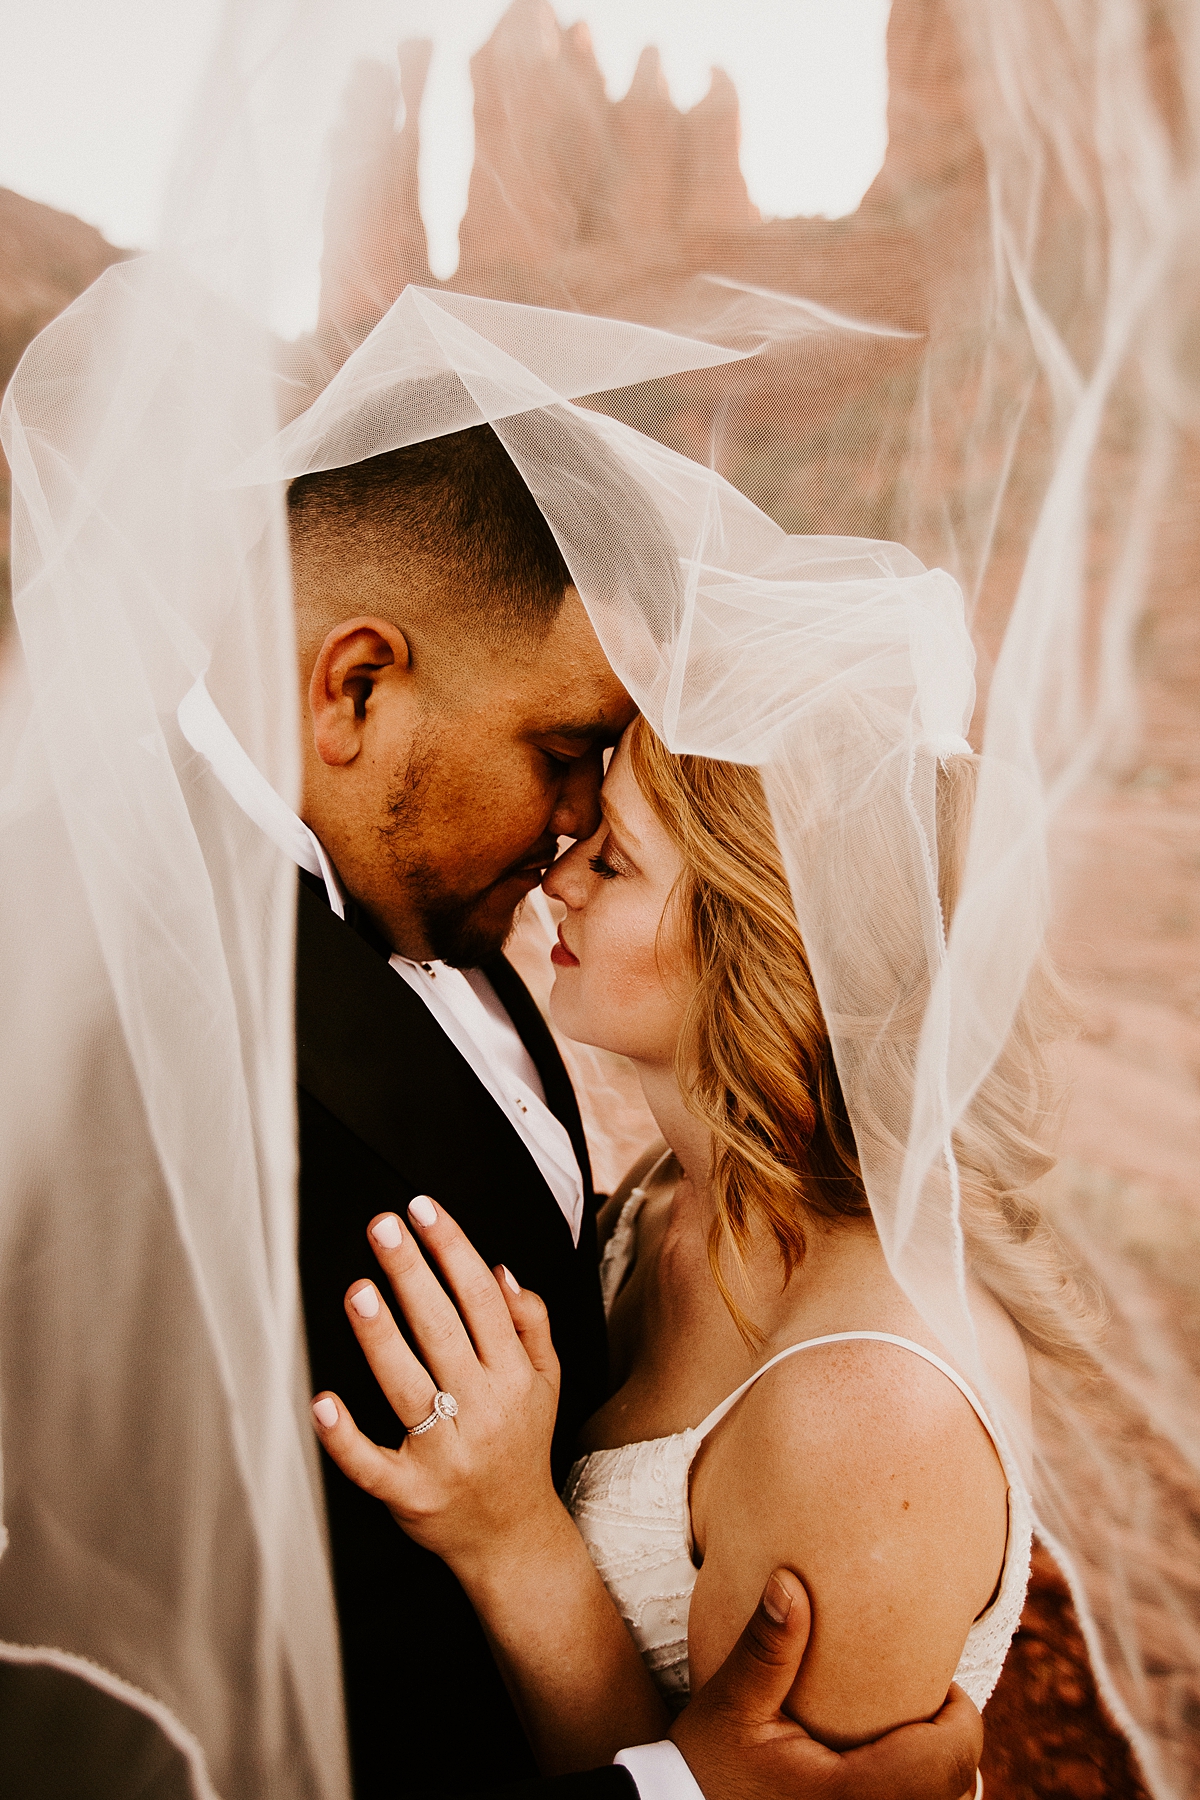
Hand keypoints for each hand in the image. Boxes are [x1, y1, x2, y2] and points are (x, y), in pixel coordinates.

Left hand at [310, 1197, 566, 1579]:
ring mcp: (445, 1452)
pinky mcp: (410, 1492)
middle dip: (412, 1272)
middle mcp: (483, 1408)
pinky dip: (346, 1437)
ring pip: (408, 1385)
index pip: (481, 1298)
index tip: (423, 1209)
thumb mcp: (547, 1381)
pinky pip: (372, 1464)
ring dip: (382, 1337)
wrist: (513, 1536)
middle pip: (443, 1329)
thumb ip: (531, 1323)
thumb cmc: (521, 1445)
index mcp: (513, 1374)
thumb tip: (500, 1270)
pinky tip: (322, 1403)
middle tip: (383, 1226)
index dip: (452, 1248)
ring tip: (359, 1290)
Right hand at [672, 1568, 982, 1799]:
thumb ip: (768, 1648)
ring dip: (939, 1771)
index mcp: (851, 1794)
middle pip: (960, 1786)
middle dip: (952, 1738)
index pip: (950, 1758)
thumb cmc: (707, 1767)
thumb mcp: (732, 1704)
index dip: (958, 1712)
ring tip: (905, 1732)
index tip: (929, 1680)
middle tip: (919, 1700)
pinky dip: (918, 1791)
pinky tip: (887, 1767)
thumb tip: (790, 1581)